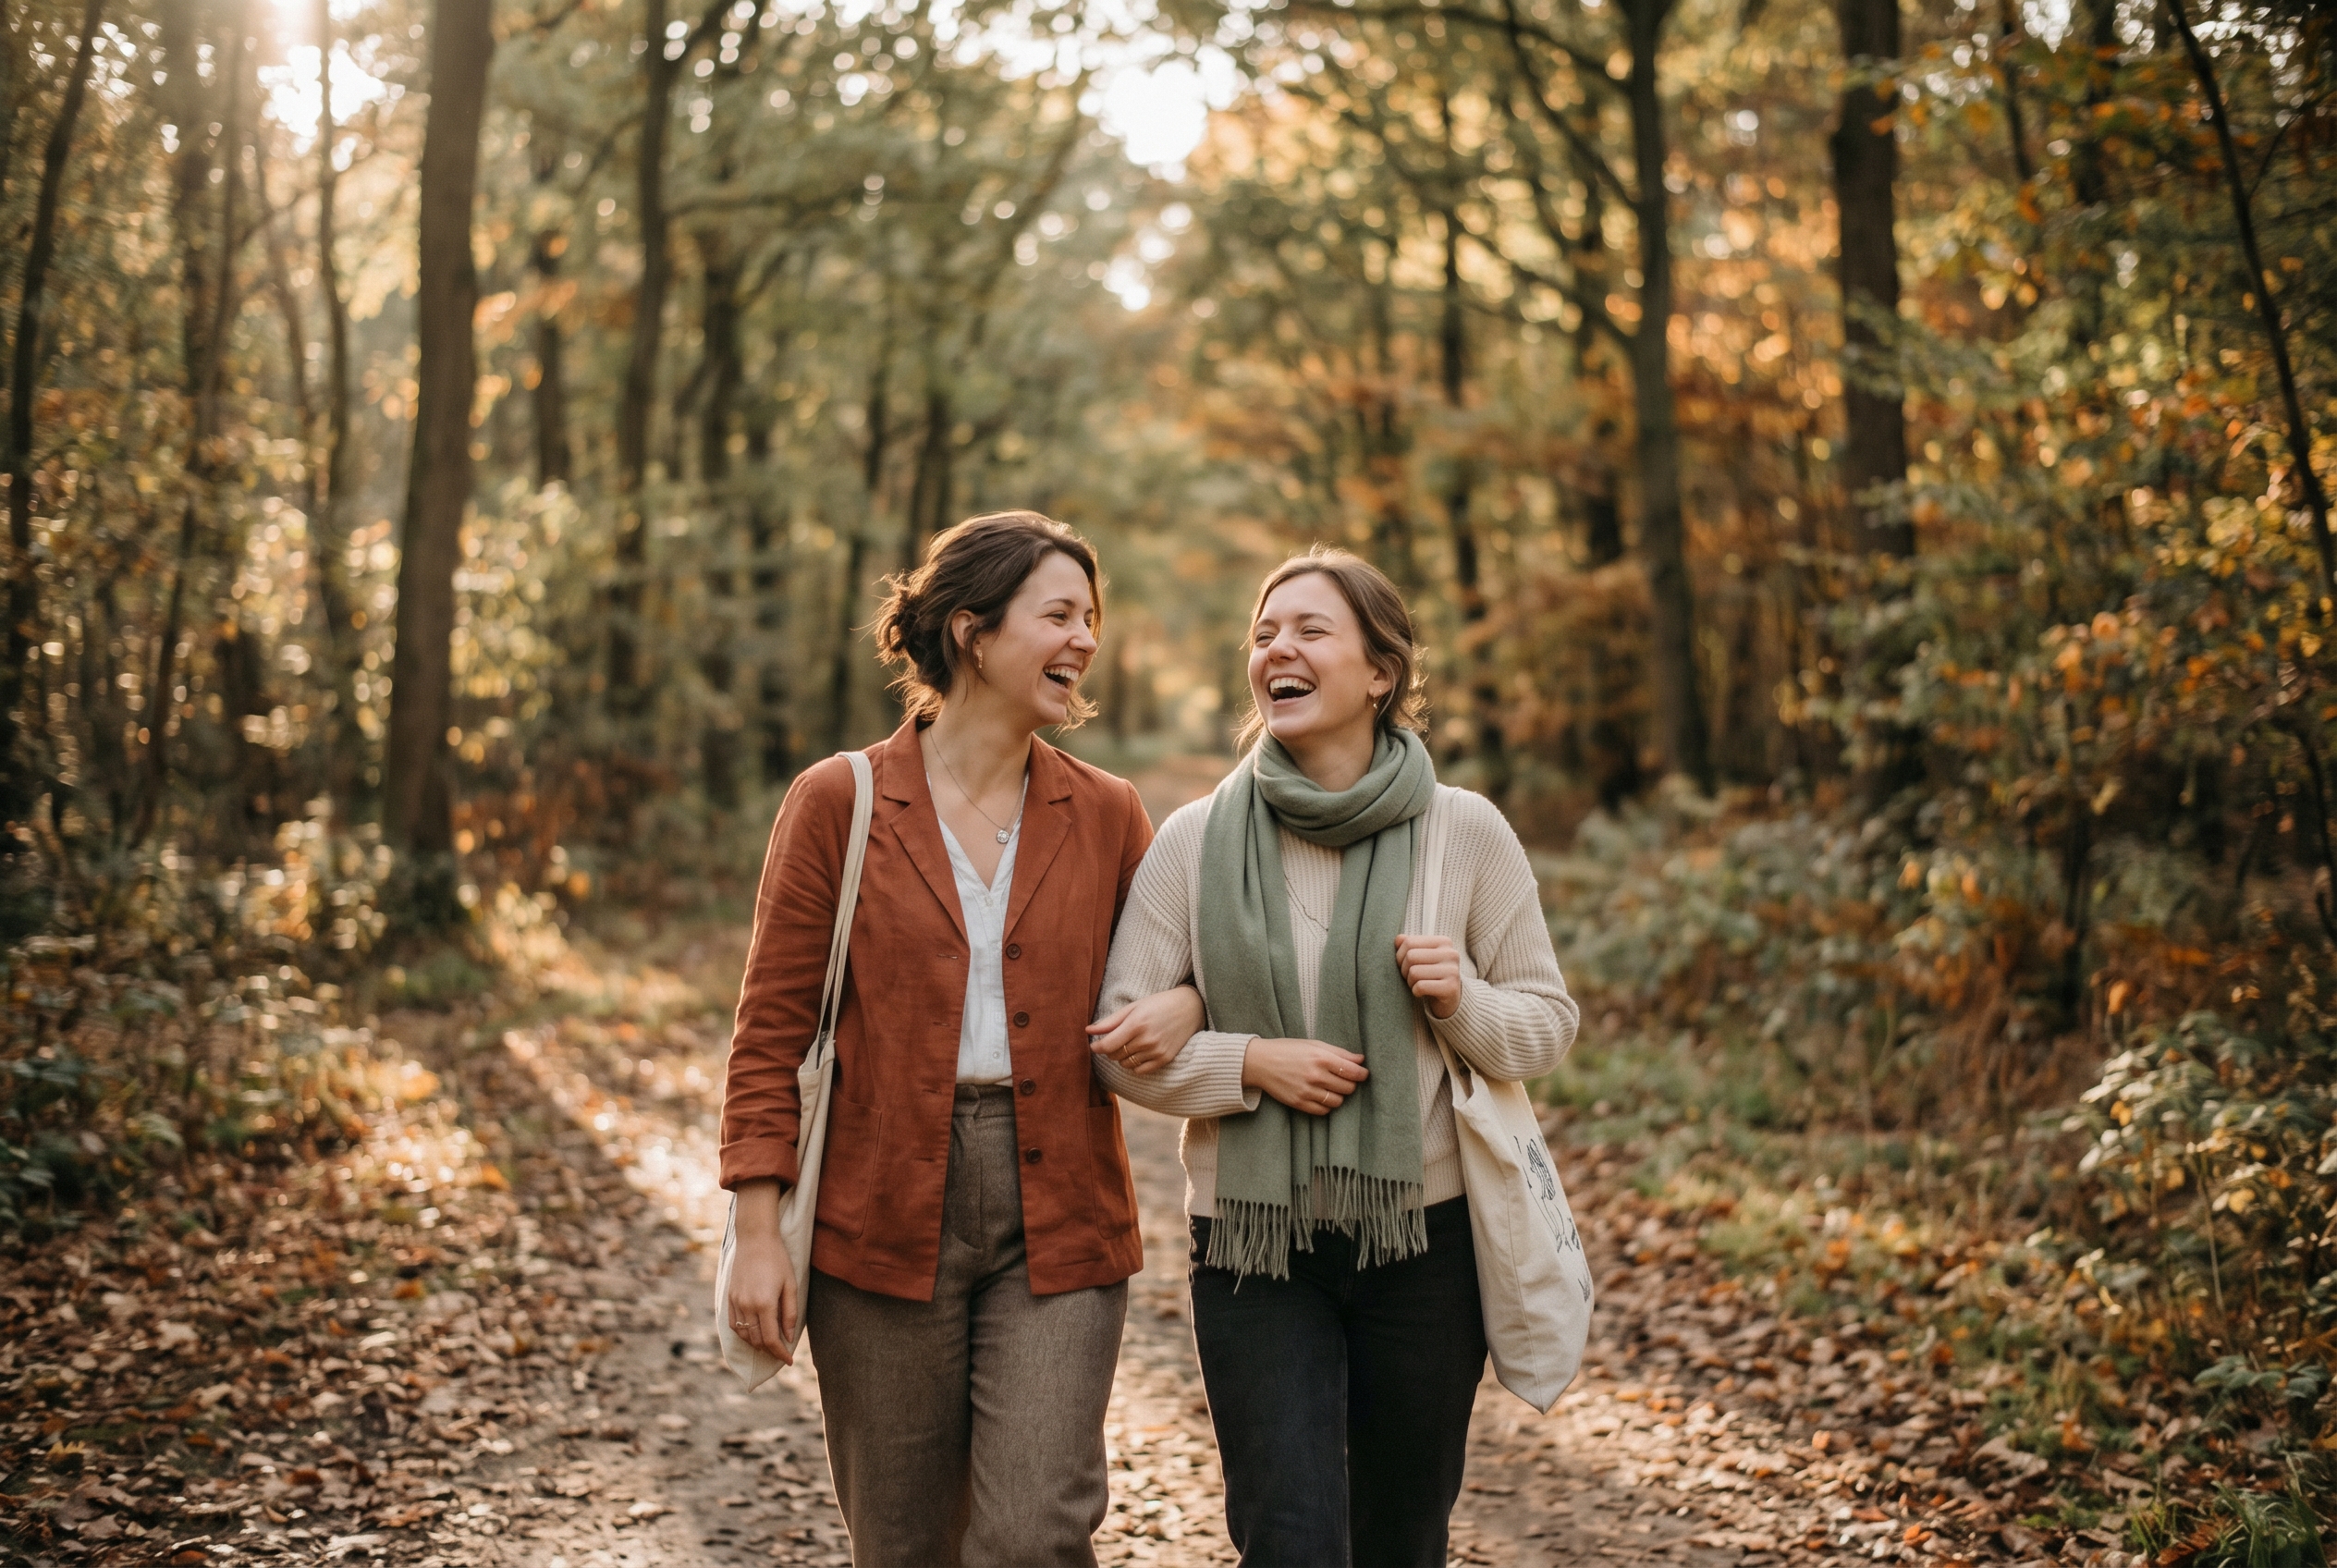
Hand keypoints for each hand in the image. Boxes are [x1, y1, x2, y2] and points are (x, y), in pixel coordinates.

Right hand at [725, 1179, 798, 1363]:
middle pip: (756, 1340)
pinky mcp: (729, 1297)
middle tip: (781, 1353)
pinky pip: (733, 1324)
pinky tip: (752, 1333)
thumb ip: (790, 1313)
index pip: (770, 1339)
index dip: (780, 1353)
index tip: (789, 1361)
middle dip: (769, 1350)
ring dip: (755, 1344)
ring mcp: (735, 1302)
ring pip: (743, 1334)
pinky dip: (742, 1334)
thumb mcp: (790, 1285)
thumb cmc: (778, 1260)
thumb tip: (789, 1337)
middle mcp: (747, 1306)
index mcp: (764, 1304)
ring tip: (768, 1345)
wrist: (755, 1239)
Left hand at [1088, 985, 1205, 1074]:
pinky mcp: (1165, 1059)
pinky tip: (1139, 1052)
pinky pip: (1140, 1071)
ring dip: (1122, 1057)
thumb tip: (1088, 1031)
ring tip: (1130, 1044)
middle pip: (1115, 1055)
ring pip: (1126, 1064)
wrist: (1190, 1008)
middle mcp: (1146, 1039)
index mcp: (1136, 1024)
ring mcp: (1156, 1051)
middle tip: (1115, 1040)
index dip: (1096, 1047)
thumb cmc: (1158, 1004)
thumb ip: (1110, 1021)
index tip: (1093, 1045)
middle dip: (1110, 1050)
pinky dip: (1134, 1064)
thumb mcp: (1133, 1007)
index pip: (1108, 1045)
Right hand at [1241, 1037, 1367, 1114]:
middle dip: (1350, 1084)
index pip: (1353, 1072)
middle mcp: (1315, 1075)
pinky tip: (1321, 1096)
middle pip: (1348, 1088)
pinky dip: (1326, 1105)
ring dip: (1338, 1096)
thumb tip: (1361, 1060)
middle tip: (1343, 1079)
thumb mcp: (1314, 1044)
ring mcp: (1307, 1091)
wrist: (1260, 1062)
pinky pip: (1323, 1111)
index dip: (1362, 1074)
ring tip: (1331, 1088)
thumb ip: (1339, 1052)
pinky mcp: (1298, 1103)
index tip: (1362, 1074)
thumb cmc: (1288, 1050)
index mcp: (1321, 1058)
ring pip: (1337, 1101)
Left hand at [1395, 934, 1461, 1019]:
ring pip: (1414, 972)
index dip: (1400, 956)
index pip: (1409, 942)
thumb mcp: (1422, 957)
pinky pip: (1420, 986)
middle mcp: (1451, 953)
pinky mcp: (1450, 987)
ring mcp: (1452, 970)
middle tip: (1411, 977)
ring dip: (1410, 982)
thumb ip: (1409, 944)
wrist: (1449, 999)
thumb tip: (1398, 939)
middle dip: (1404, 969)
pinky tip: (1422, 992)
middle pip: (1410, 956)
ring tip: (1417, 984)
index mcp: (1443, 942)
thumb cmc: (1431, 975)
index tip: (1407, 965)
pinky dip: (1415, 991)